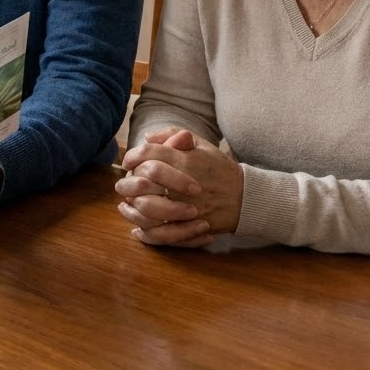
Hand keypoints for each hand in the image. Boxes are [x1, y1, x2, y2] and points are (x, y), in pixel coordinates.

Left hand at [117, 128, 243, 246]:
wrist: (245, 197)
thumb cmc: (219, 168)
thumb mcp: (201, 144)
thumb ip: (173, 135)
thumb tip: (146, 138)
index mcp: (183, 160)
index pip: (146, 155)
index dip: (132, 157)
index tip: (128, 163)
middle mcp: (180, 183)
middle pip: (141, 182)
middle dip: (127, 183)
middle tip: (124, 185)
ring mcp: (184, 207)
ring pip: (146, 209)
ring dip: (131, 209)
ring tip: (125, 206)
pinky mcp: (189, 227)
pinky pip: (160, 233)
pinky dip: (145, 233)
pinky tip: (137, 229)